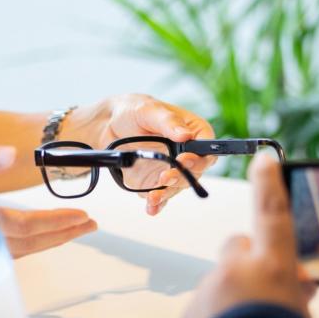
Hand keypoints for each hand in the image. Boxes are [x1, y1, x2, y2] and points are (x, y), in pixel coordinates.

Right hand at [0, 144, 96, 257]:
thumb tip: (10, 154)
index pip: (23, 225)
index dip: (55, 221)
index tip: (83, 215)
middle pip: (29, 241)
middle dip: (63, 232)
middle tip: (91, 223)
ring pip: (23, 247)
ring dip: (53, 237)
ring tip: (79, 227)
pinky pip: (15, 248)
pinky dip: (37, 239)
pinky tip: (52, 232)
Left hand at [65, 94, 215, 215]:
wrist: (111, 126)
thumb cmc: (134, 111)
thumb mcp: (149, 110)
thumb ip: (168, 122)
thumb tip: (185, 134)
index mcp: (193, 131)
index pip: (207, 147)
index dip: (200, 156)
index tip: (184, 159)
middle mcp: (188, 153)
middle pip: (196, 171)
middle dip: (182, 177)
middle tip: (165, 177)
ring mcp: (173, 169)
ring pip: (178, 186)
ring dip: (167, 193)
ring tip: (153, 197)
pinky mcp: (157, 182)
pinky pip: (162, 195)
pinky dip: (157, 204)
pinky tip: (152, 208)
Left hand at [180, 156, 314, 317]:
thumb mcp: (302, 316)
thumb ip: (292, 292)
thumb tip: (290, 285)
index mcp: (272, 266)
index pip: (271, 211)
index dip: (268, 183)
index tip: (264, 159)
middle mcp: (235, 271)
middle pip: (237, 246)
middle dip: (249, 260)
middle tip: (266, 289)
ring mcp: (208, 292)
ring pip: (220, 284)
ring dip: (232, 300)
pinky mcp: (189, 316)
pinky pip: (205, 311)